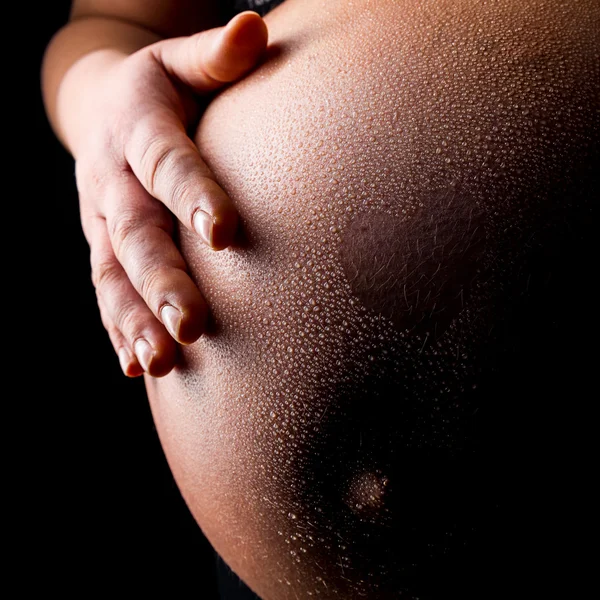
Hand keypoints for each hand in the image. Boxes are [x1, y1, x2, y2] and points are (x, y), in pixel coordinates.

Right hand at [74, 12, 267, 376]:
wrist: (105, 111)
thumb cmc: (165, 90)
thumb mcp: (183, 64)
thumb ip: (216, 56)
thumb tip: (253, 25)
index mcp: (136, 125)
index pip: (166, 161)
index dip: (192, 193)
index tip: (224, 232)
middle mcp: (113, 179)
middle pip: (136, 234)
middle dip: (162, 281)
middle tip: (193, 325)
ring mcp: (101, 220)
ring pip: (114, 275)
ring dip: (136, 320)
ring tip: (162, 361)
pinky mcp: (100, 248)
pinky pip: (106, 293)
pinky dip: (120, 330)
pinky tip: (139, 364)